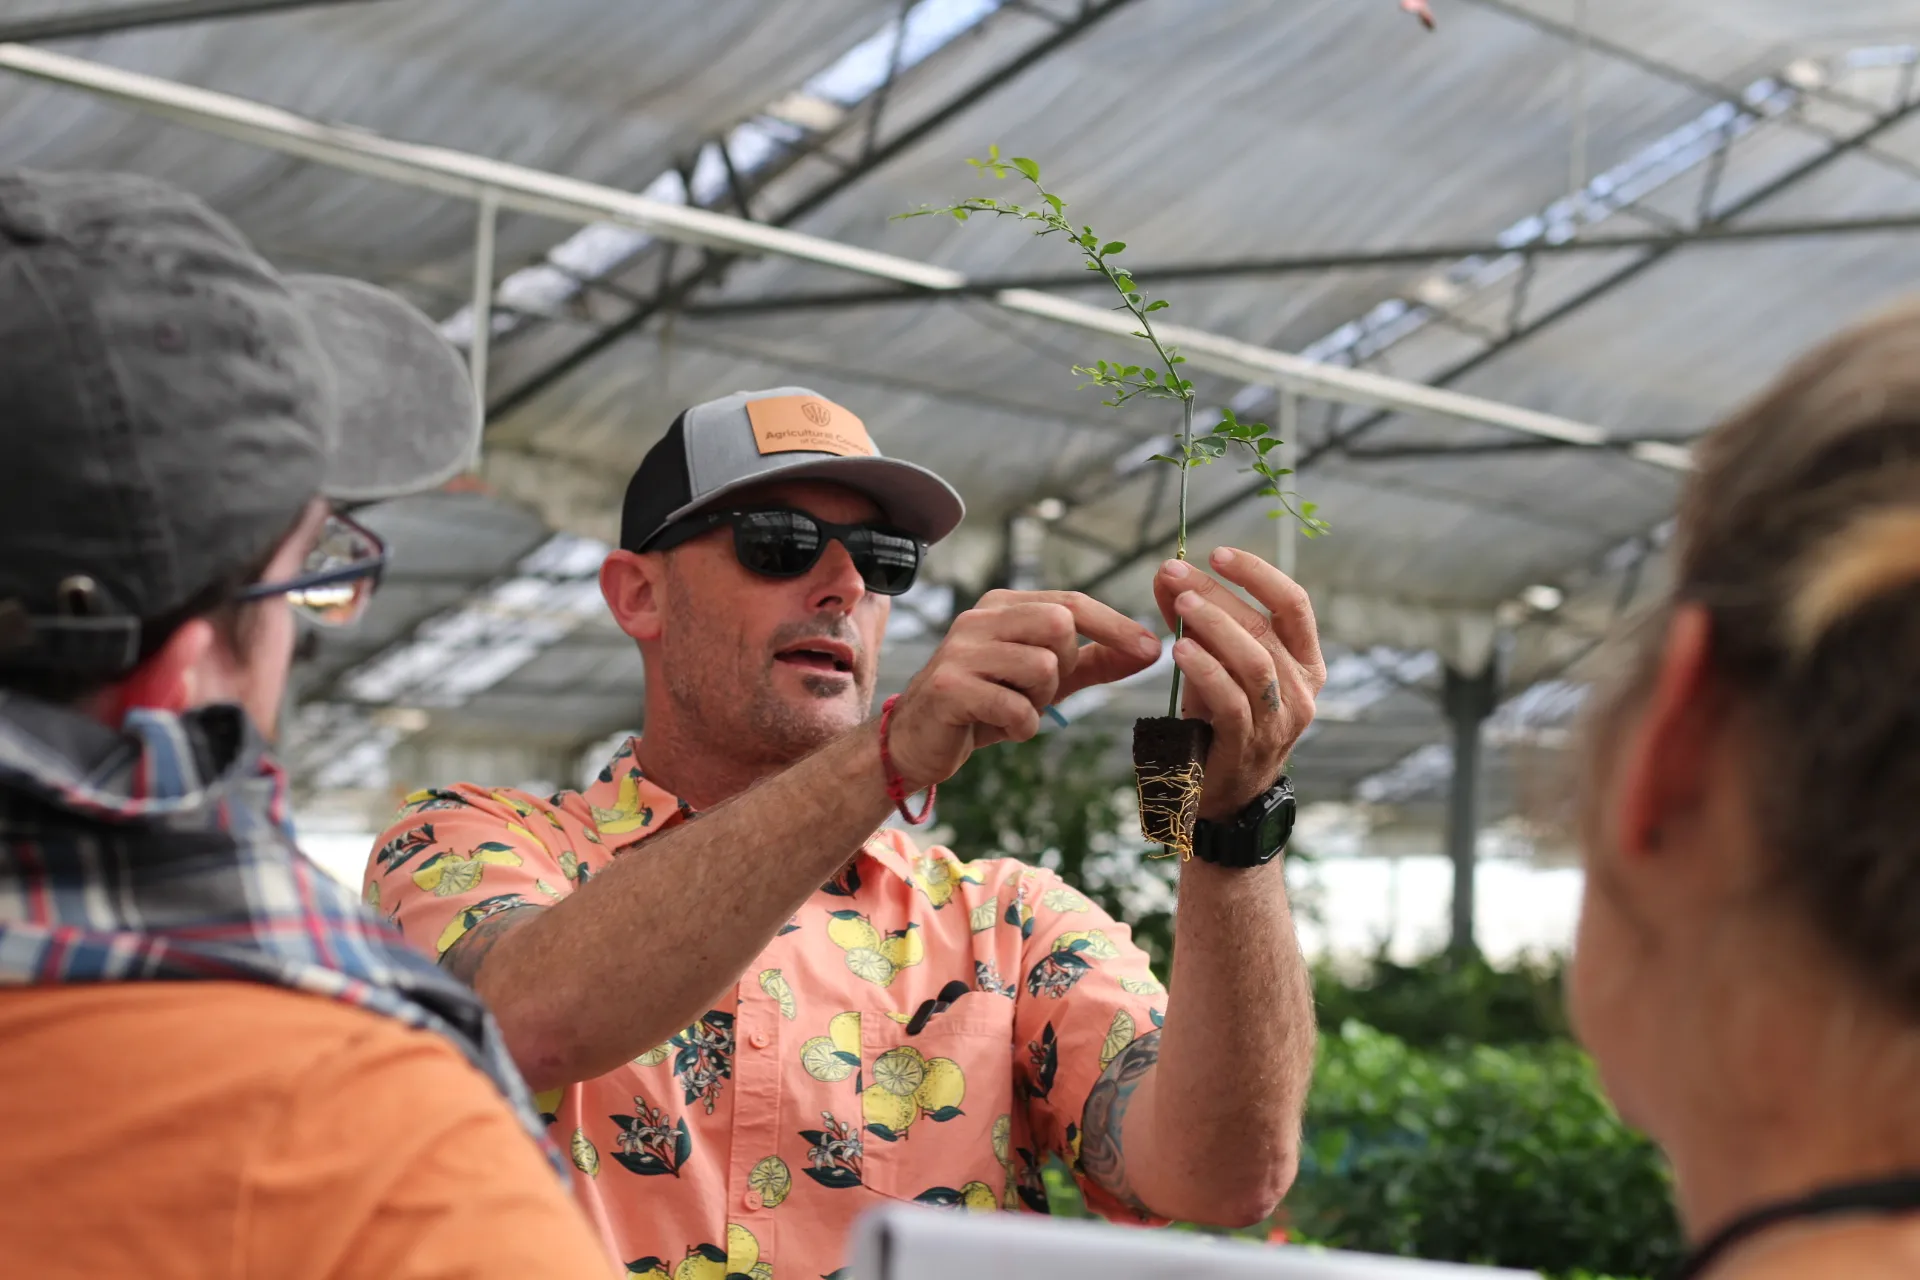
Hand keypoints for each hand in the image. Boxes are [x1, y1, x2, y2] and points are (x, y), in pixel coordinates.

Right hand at [885, 589, 1160, 791]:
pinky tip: (996, 726)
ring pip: (1042, 667)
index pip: (1071, 603)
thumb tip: (1151, 650)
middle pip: (1059, 626)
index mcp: (1003, 606)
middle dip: (1064, 667)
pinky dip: (1020, 727)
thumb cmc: (986, 704)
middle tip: (1038, 691)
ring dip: (1039, 702)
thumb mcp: (1045, 680)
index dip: (1115, 625)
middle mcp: (979, 618)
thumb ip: (1094, 662)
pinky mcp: (950, 687)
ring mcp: (961, 650)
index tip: (1154, 649)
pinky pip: (1017, 709)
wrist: (919, 742)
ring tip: (1011, 709)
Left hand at [1153, 548, 1325, 821]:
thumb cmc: (1219, 723)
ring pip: (1254, 661)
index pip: (1294, 604)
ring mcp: (1280, 720)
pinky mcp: (1248, 745)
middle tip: (1175, 573)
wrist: (1222, 797)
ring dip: (1215, 626)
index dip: (1259, 574)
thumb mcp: (1213, 666)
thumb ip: (1193, 622)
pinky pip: (1231, 700)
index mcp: (1305, 662)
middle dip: (1219, 594)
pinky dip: (1206, 670)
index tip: (1219, 553)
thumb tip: (1166, 573)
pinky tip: (1178, 649)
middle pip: (1264, 627)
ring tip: (1179, 604)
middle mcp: (1301, 689)